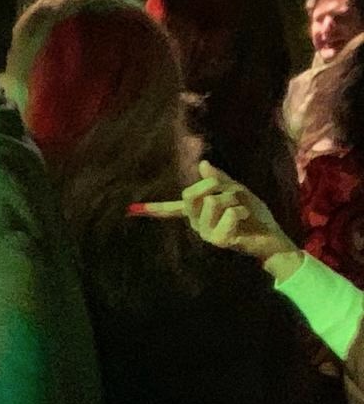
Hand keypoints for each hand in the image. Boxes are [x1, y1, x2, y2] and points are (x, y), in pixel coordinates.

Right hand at [131, 160, 301, 279]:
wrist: (271, 236)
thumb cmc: (254, 215)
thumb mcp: (237, 190)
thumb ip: (219, 179)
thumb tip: (202, 164)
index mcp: (198, 212)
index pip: (172, 208)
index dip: (153, 208)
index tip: (132, 210)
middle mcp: (197, 223)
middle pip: (190, 195)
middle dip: (212, 185)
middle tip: (230, 189)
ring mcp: (205, 232)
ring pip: (212, 201)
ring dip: (233, 200)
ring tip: (242, 210)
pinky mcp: (218, 240)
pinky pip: (226, 213)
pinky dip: (239, 210)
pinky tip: (244, 217)